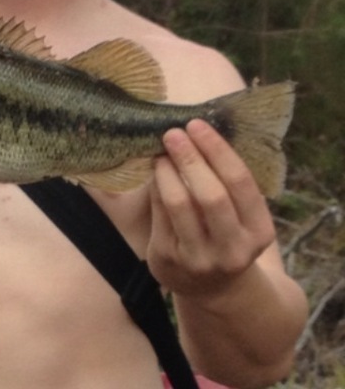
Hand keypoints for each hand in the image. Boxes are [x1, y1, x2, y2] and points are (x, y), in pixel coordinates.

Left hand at [147, 119, 275, 299]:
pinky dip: (156, 187)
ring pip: (180, 205)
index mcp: (259, 232)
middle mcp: (233, 250)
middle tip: (173, 133)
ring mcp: (199, 259)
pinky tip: (155, 172)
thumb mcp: (241, 217)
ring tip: (161, 152)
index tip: (197, 125)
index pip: (240, 182)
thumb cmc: (225, 235)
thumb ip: (227, 184)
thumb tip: (196, 133)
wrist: (213, 288)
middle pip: (211, 195)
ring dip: (167, 171)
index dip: (217, 149)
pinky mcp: (168, 260)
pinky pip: (159, 214)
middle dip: (190, 158)